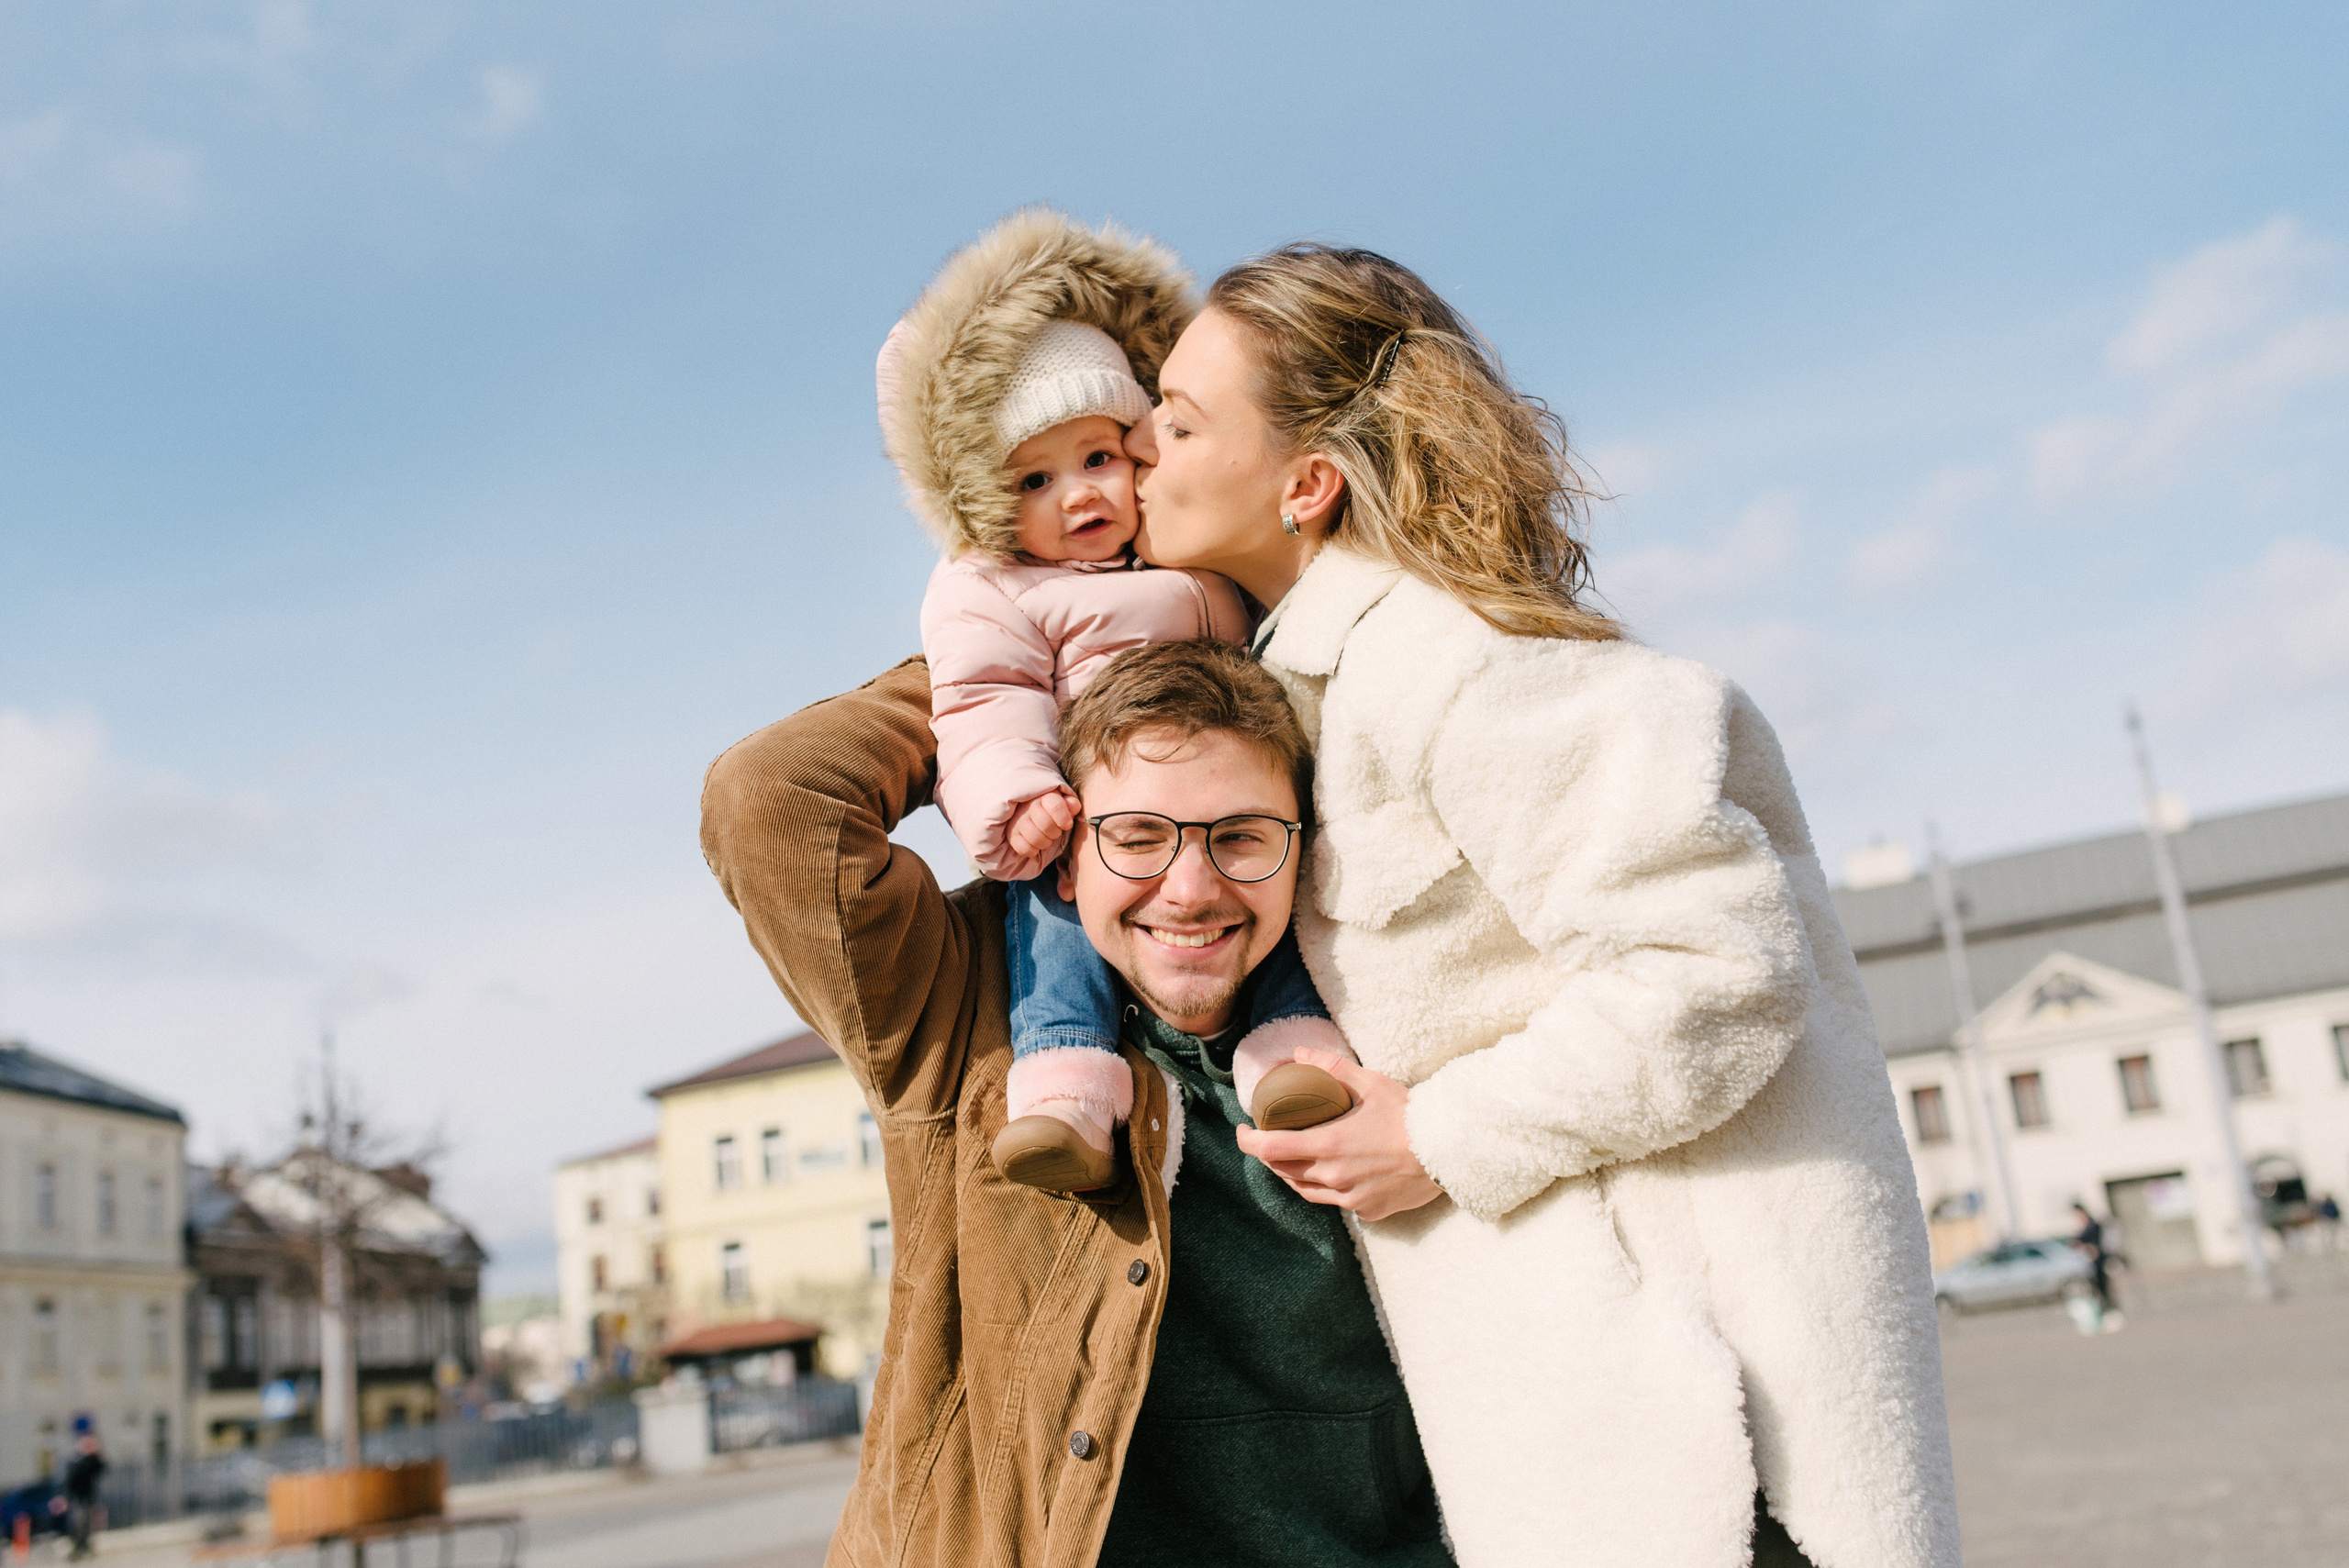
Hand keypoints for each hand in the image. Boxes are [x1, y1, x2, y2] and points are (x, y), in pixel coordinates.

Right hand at [1007, 787, 1079, 861]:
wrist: (1028, 808)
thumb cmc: (1051, 807)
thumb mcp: (1065, 801)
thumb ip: (1072, 804)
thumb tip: (1072, 809)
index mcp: (1044, 796)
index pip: (1056, 806)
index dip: (1064, 820)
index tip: (1066, 824)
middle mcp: (1029, 806)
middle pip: (1046, 824)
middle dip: (1056, 832)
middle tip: (1056, 831)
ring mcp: (1018, 820)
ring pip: (1035, 838)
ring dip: (1046, 842)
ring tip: (1047, 838)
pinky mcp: (1011, 834)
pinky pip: (1024, 849)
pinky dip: (1033, 850)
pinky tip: (1036, 844)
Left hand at [1235, 1047, 1442, 1220]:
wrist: (1448, 1150)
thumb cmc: (1409, 1114)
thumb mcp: (1369, 1082)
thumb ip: (1331, 1067)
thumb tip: (1299, 1054)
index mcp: (1328, 1145)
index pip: (1270, 1148)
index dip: (1248, 1141)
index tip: (1242, 1130)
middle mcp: (1334, 1177)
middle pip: (1283, 1171)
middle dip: (1268, 1155)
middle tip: (1266, 1139)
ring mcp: (1351, 1198)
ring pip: (1305, 1191)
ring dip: (1292, 1174)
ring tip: (1290, 1157)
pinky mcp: (1368, 1211)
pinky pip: (1335, 1201)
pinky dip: (1326, 1187)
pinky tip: (1331, 1173)